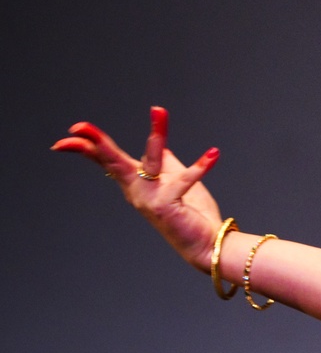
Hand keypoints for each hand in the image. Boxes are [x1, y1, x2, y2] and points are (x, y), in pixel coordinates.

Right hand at [52, 107, 226, 270]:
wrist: (207, 241)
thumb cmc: (191, 212)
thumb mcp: (175, 179)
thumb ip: (165, 163)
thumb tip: (159, 146)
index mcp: (135, 182)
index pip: (108, 159)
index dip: (90, 144)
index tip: (75, 129)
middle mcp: (136, 190)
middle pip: (113, 161)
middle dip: (96, 143)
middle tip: (78, 126)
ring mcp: (149, 199)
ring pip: (149, 161)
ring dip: (156, 134)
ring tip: (159, 110)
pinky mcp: (168, 205)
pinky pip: (184, 180)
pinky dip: (200, 166)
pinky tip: (213, 154)